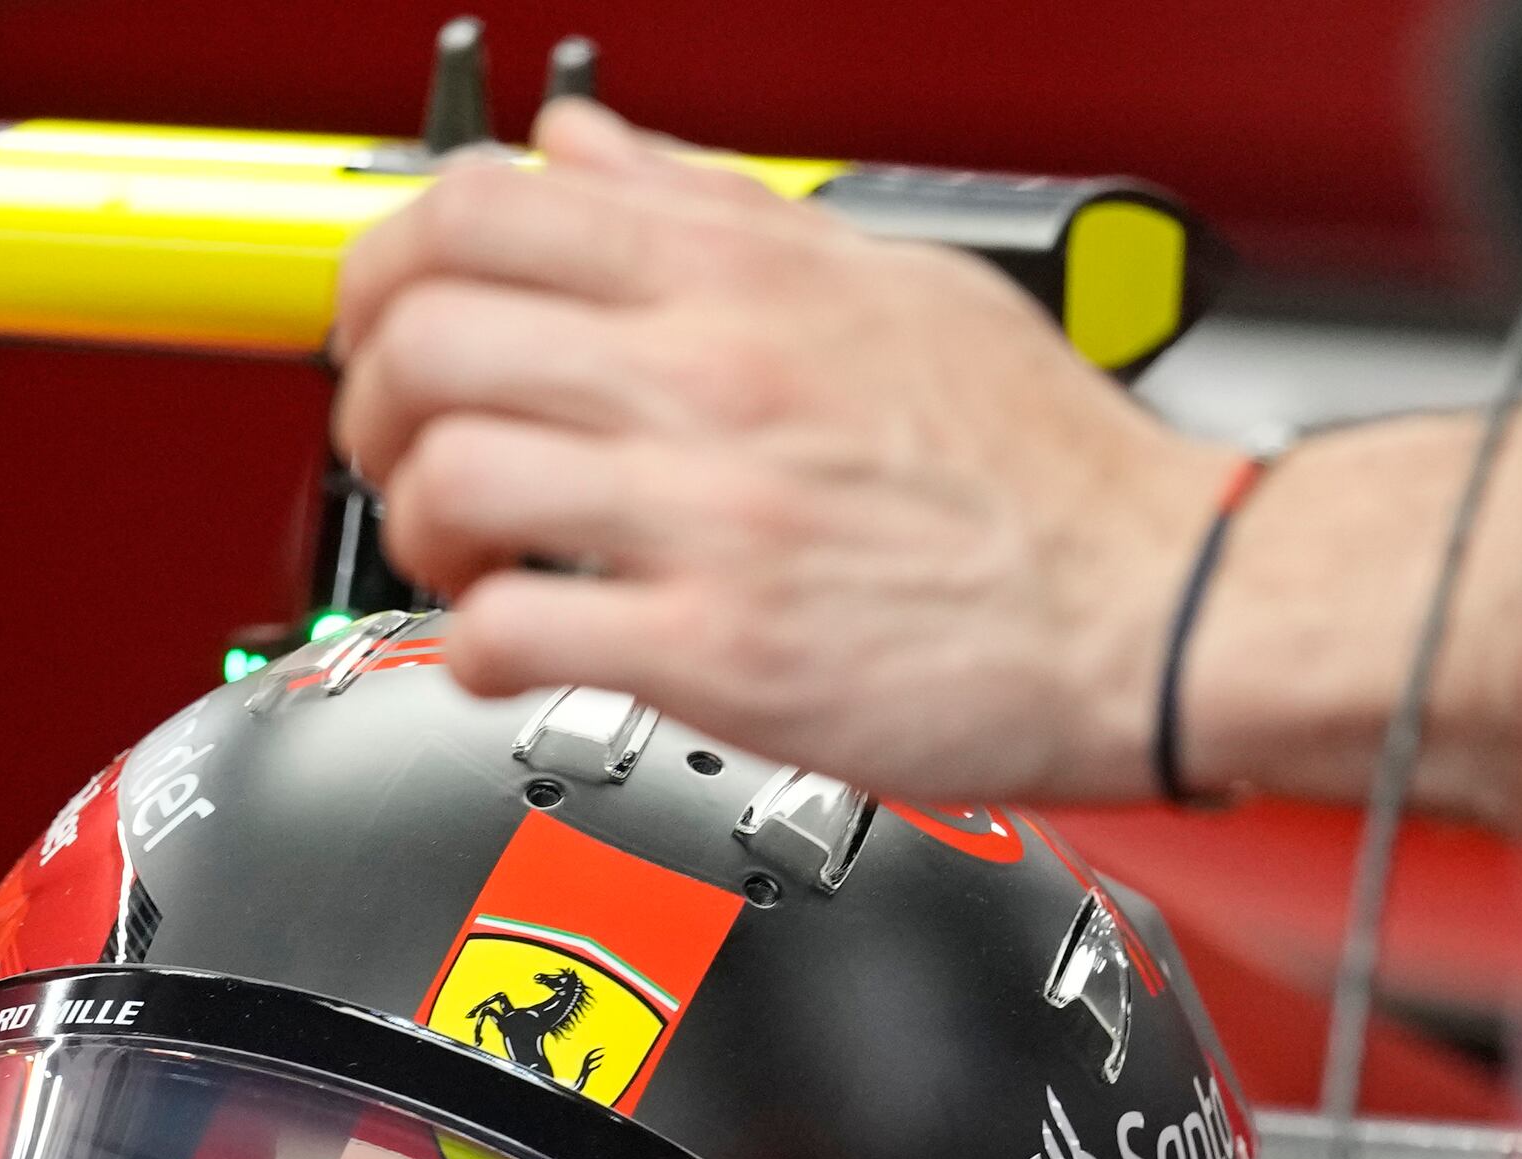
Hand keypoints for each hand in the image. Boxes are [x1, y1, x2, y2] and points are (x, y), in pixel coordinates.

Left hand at [332, 100, 1220, 806]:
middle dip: (372, 405)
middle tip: (402, 450)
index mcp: (742, 279)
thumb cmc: (1038, 466)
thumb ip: (710, 206)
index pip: (479, 207)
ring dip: (416, 531)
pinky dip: (469, 650)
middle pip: (428, 341)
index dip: (386, 264)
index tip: (385, 321)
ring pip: (448, 482)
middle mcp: (711, 380)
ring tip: (465, 556)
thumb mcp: (882, 275)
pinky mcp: (716, 652)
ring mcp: (708, 517)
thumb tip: (580, 143)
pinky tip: (508, 649)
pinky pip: (513, 636)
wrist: (1149, 604)